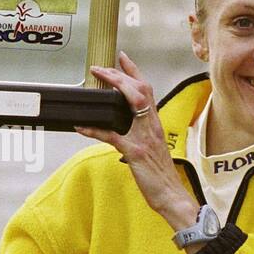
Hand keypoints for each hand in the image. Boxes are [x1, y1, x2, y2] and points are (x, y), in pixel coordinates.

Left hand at [75, 51, 197, 230]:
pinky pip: (112, 136)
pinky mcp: (135, 152)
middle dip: (120, 75)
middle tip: (101, 67)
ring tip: (94, 81)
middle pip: (139, 91)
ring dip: (111, 90)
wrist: (172, 196)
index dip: (135, 72)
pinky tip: (81, 126)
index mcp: (155, 126)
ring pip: (130, 105)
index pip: (147, 91)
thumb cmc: (162, 177)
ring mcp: (144, 138)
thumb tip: (124, 130)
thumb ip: (142, 136)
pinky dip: (95, 130)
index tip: (122, 57)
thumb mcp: (153, 151)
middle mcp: (152, 127)